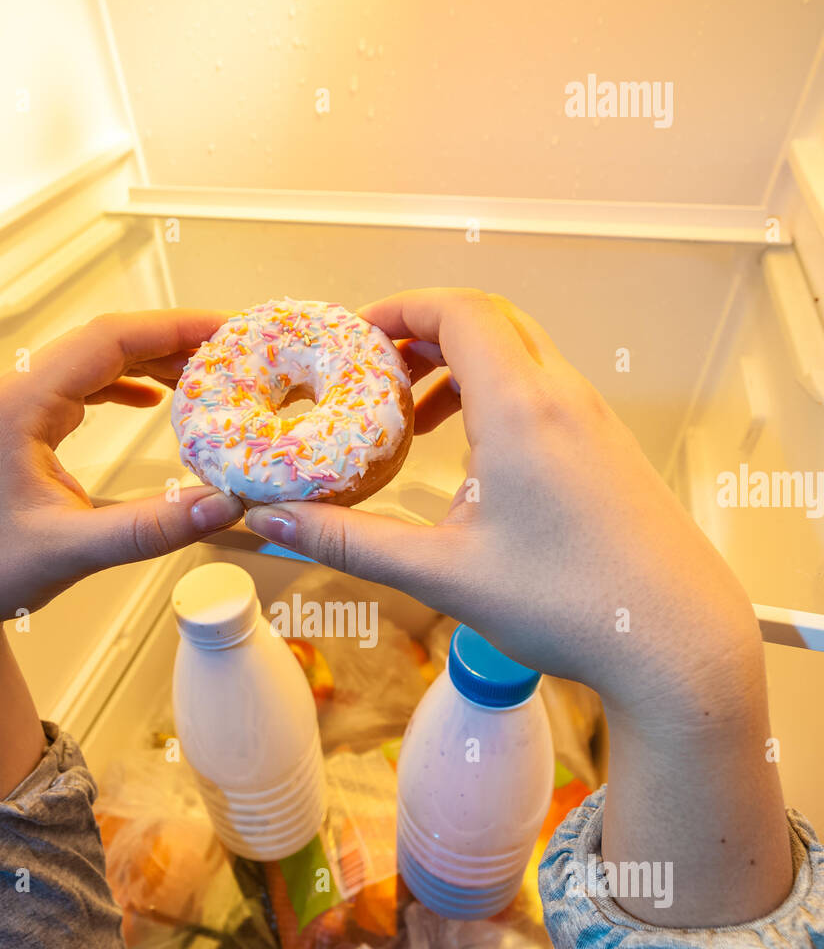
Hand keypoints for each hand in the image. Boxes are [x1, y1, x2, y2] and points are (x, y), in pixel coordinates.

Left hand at [0, 310, 241, 642]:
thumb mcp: (72, 551)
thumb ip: (151, 529)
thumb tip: (219, 507)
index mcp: (19, 407)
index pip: (109, 339)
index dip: (173, 328)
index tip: (222, 329)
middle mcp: (14, 397)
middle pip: (105, 342)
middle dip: (171, 340)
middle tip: (228, 350)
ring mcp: (16, 411)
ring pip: (94, 362)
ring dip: (150, 362)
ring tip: (203, 373)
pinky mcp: (22, 432)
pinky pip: (81, 388)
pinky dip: (124, 386)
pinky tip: (151, 399)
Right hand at [246, 288, 754, 723]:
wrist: (674, 640)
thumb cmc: (571, 605)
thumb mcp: (442, 575)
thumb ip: (350, 542)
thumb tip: (273, 524)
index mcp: (521, 408)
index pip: (459, 310)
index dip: (401, 309)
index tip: (357, 334)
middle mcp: (564, 399)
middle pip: (490, 323)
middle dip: (425, 335)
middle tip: (375, 374)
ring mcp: (595, 422)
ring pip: (521, 358)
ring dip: (461, 372)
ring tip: (413, 423)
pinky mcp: (609, 451)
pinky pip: (546, 394)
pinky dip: (497, 400)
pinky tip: (473, 461)